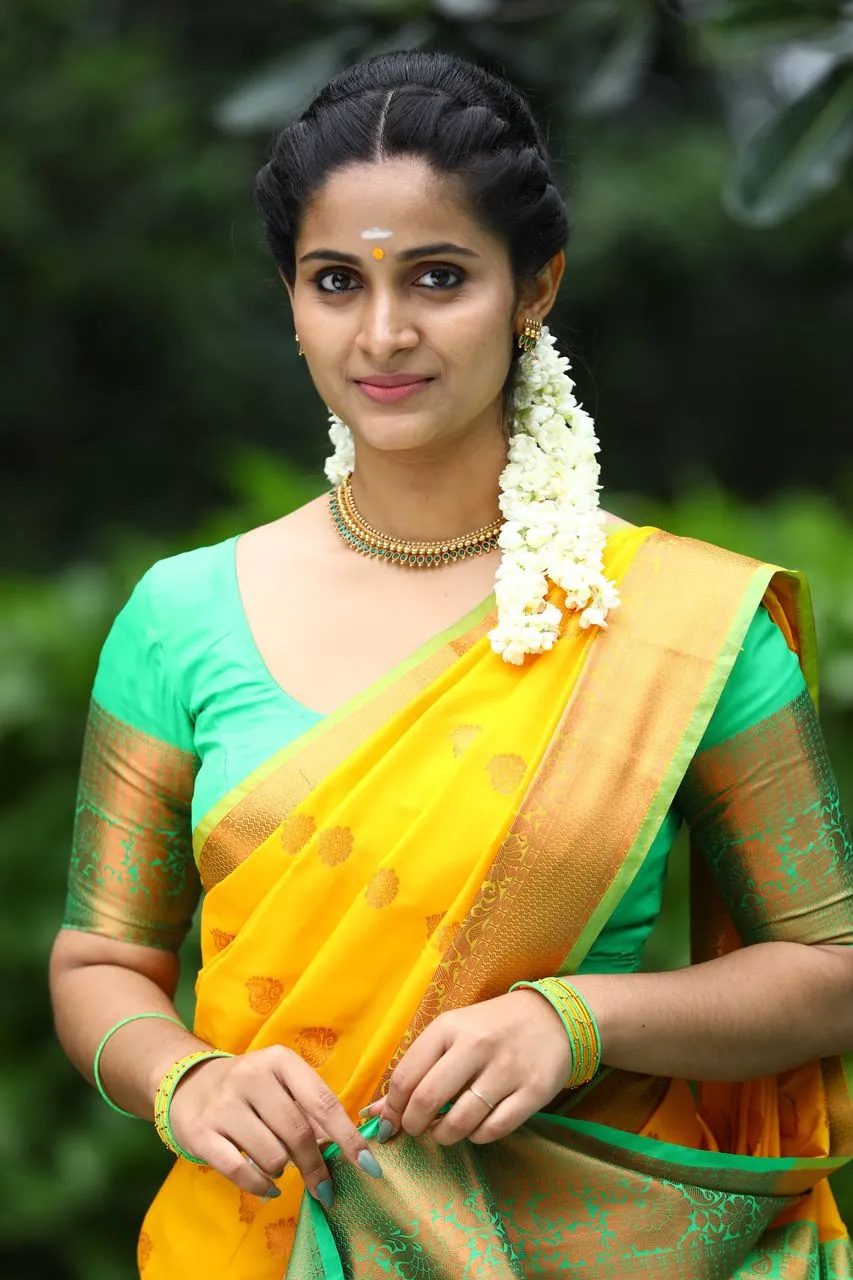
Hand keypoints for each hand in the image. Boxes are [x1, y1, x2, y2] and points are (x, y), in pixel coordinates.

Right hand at [167, 1046, 382, 1203]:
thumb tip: (343, 1148)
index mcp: (280, 1061)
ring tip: (278, 1165)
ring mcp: (224, 1104)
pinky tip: (267, 1187)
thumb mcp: (280, 1084)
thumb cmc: (249, 1088)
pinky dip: (260, 1186)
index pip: (322, 1102)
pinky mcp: (201, 1133)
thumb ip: (309, 1109)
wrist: (188, 1084)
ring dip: (283, 1170)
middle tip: (324, 1187)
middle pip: (298, 1133)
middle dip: (316, 1166)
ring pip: (272, 1155)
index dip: (348, 1137)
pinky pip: (240, 1171)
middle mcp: (252, 1077)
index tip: (368, 1166)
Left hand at [364, 989, 571, 1146]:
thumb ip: (417, 1069)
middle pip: (428, 1100)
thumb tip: (375, 1112)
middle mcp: (476, 1046)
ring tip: (444, 1130)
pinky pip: (493, 1130)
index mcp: (449, 1027)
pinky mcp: (533, 1092)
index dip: (392, 1108)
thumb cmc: (491, 1027)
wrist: (552, 1017)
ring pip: (460, 1122)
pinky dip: (477, 1136)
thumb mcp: (452, 1034)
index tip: (391, 1121)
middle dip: (414, 1126)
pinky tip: (475, 1126)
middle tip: (417, 1129)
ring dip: (444, 1136)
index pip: (406, 1077)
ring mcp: (507, 1069)